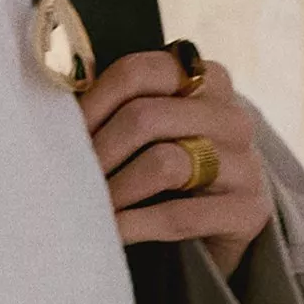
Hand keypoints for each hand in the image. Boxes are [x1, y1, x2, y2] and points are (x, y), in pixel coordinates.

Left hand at [80, 46, 275, 278]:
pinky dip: (135, 225)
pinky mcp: (249, 210)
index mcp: (205, 78)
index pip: (139, 72)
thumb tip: (54, 106)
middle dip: (99, 150)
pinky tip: (110, 231)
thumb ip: (118, 106)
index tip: (63, 131)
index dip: (93, 100)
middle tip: (67, 174)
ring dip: (115, 188)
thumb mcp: (152, 126)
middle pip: (146, 117)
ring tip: (87, 202)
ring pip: (165, 163)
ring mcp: (246, 163)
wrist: (222, 225)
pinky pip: (180, 216)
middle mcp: (231, 115)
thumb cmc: (171, 162)